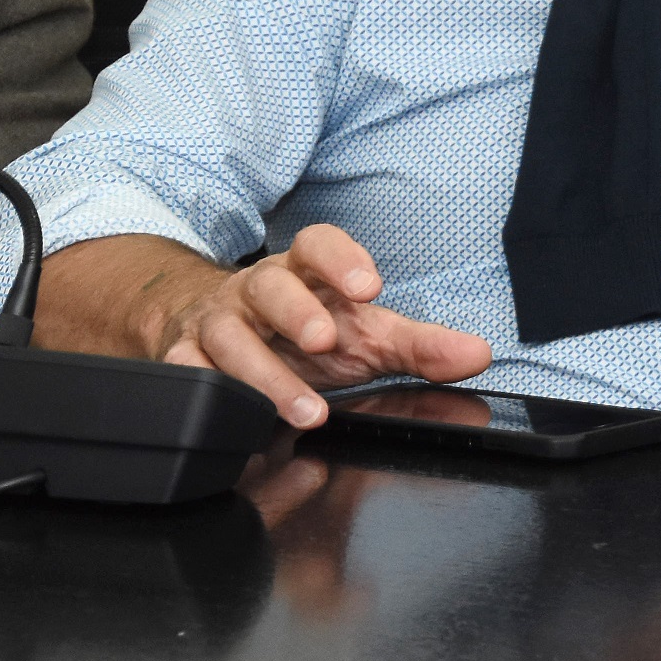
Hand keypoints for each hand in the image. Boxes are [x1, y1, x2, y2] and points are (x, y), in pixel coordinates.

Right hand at [152, 224, 491, 428]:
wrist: (222, 338)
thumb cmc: (307, 334)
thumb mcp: (365, 336)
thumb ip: (420, 346)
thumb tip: (477, 355)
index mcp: (304, 272)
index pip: (317, 243)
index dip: (340, 259)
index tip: (369, 286)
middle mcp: (256, 290)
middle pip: (269, 285)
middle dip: (296, 311)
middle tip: (326, 340)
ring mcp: (216, 322)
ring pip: (227, 335)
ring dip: (265, 374)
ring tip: (306, 410)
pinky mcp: (182, 357)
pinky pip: (185, 371)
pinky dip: (206, 392)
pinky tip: (232, 417)